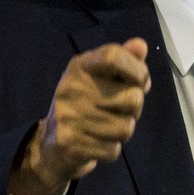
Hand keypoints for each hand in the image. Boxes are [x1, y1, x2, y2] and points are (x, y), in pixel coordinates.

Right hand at [9, 39, 152, 194]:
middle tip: (119, 109)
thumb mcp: (101, 77)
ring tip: (107, 126)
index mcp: (80, 66)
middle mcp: (72, 87)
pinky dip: (111, 149)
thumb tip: (141, 46)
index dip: (137, 69)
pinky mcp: (70, 143)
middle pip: (133, 98)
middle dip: (135, 108)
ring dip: (123, 130)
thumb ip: (124, 60)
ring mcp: (69, 115)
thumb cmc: (86, 104)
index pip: (113, 56)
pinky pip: (113, 149)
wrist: (52, 143)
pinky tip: (97, 141)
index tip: (139, 81)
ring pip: (126, 128)